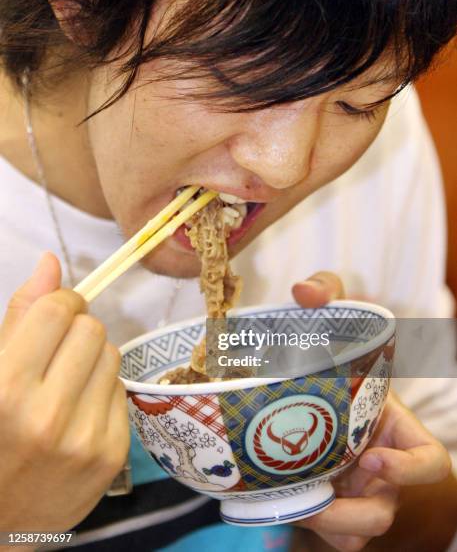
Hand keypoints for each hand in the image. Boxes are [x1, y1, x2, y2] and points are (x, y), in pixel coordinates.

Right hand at [0, 253, 129, 532]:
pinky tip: (80, 410)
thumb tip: (50, 261)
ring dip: (93, 359)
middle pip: (93, 330)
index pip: (58, 311)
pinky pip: (121, 390)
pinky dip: (103, 390)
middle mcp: (46, 416)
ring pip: (113, 356)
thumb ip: (20, 315)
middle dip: (77, 330)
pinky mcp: (112, 454)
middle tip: (57, 353)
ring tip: (66, 383)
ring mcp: (84, 438)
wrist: (1, 517)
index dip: (61, 302)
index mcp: (5, 389)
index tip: (56, 312)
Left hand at [291, 272, 451, 550]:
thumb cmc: (344, 364)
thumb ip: (331, 296)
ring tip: (284, 505)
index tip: (373, 459)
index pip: (427, 462)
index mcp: (396, 433)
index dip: (409, 469)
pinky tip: (269, 502)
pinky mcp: (330, 506)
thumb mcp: (342, 325)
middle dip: (348, 515)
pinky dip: (301, 524)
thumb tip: (303, 292)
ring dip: (320, 526)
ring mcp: (356, 493)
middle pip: (379, 515)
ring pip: (350, 535)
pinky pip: (323, 534)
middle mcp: (381, 472)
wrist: (321, 403)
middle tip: (313, 498)